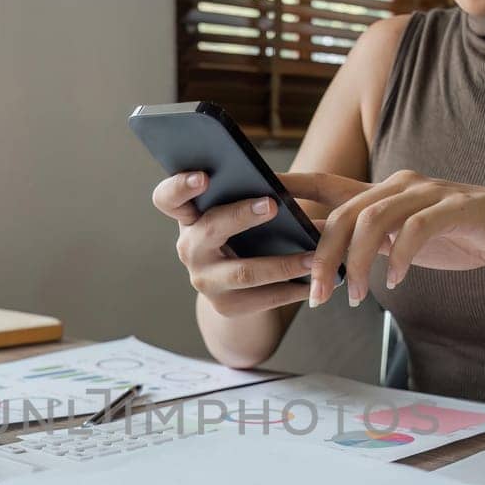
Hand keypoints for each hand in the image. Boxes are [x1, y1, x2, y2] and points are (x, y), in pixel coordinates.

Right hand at [151, 171, 314, 316]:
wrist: (237, 288)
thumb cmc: (243, 234)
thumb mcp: (237, 213)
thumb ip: (250, 196)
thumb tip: (285, 188)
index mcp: (188, 218)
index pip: (168, 199)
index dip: (181, 186)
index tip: (205, 177)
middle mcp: (189, 249)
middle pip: (209, 230)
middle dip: (240, 216)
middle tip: (272, 205)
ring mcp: (204, 281)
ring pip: (243, 272)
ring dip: (282, 264)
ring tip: (313, 257)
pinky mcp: (226, 307)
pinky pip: (262, 298)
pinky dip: (293, 289)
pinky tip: (316, 281)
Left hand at [279, 170, 484, 306]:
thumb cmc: (459, 237)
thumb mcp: (404, 241)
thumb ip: (369, 243)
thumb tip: (325, 261)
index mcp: (384, 191)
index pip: (328, 184)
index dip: (292, 188)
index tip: (259, 201)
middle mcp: (401, 185)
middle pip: (344, 212)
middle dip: (323, 255)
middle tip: (315, 295)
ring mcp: (429, 193)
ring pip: (374, 219)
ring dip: (357, 263)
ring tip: (353, 297)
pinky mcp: (456, 209)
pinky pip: (417, 230)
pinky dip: (401, 257)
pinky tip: (396, 281)